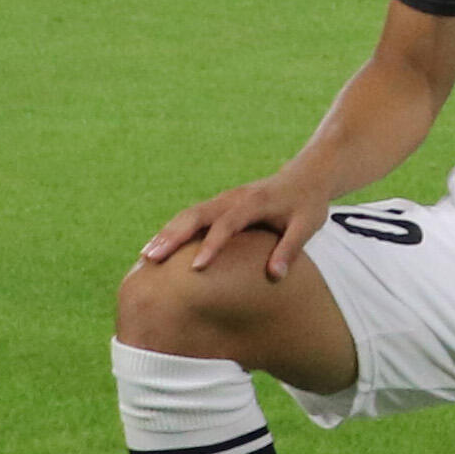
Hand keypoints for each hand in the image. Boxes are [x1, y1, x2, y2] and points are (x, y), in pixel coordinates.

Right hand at [139, 173, 331, 280]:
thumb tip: (275, 276)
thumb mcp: (307, 225)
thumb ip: (290, 249)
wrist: (306, 176)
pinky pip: (190, 216)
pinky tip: (158, 248)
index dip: (212, 245)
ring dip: (167, 233)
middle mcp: (232, 198)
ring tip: (146, 256)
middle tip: (151, 259)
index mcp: (254, 202)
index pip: (228, 224)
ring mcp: (222, 200)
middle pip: (196, 215)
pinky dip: (172, 230)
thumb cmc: (307, 204)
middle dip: (173, 236)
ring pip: (188, 214)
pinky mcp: (218, 205)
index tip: (197, 268)